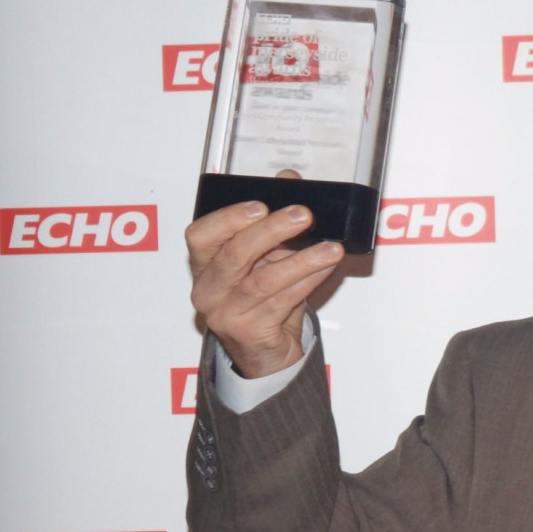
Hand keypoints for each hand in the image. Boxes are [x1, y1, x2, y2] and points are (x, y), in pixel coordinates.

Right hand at [186, 191, 342, 378]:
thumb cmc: (264, 297)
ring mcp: (224, 313)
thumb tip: (288, 180)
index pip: (201, 235)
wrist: (267, 351)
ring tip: (331, 248)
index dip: (228, 218)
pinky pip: (282, 302)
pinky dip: (309, 281)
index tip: (261, 204)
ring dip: (302, 260)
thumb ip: (273, 218)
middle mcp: (207, 289)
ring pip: (264, 281)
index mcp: (204, 263)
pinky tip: (327, 267)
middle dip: (272, 231)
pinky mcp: (248, 332)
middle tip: (304, 216)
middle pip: (234, 254)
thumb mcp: (267, 256)